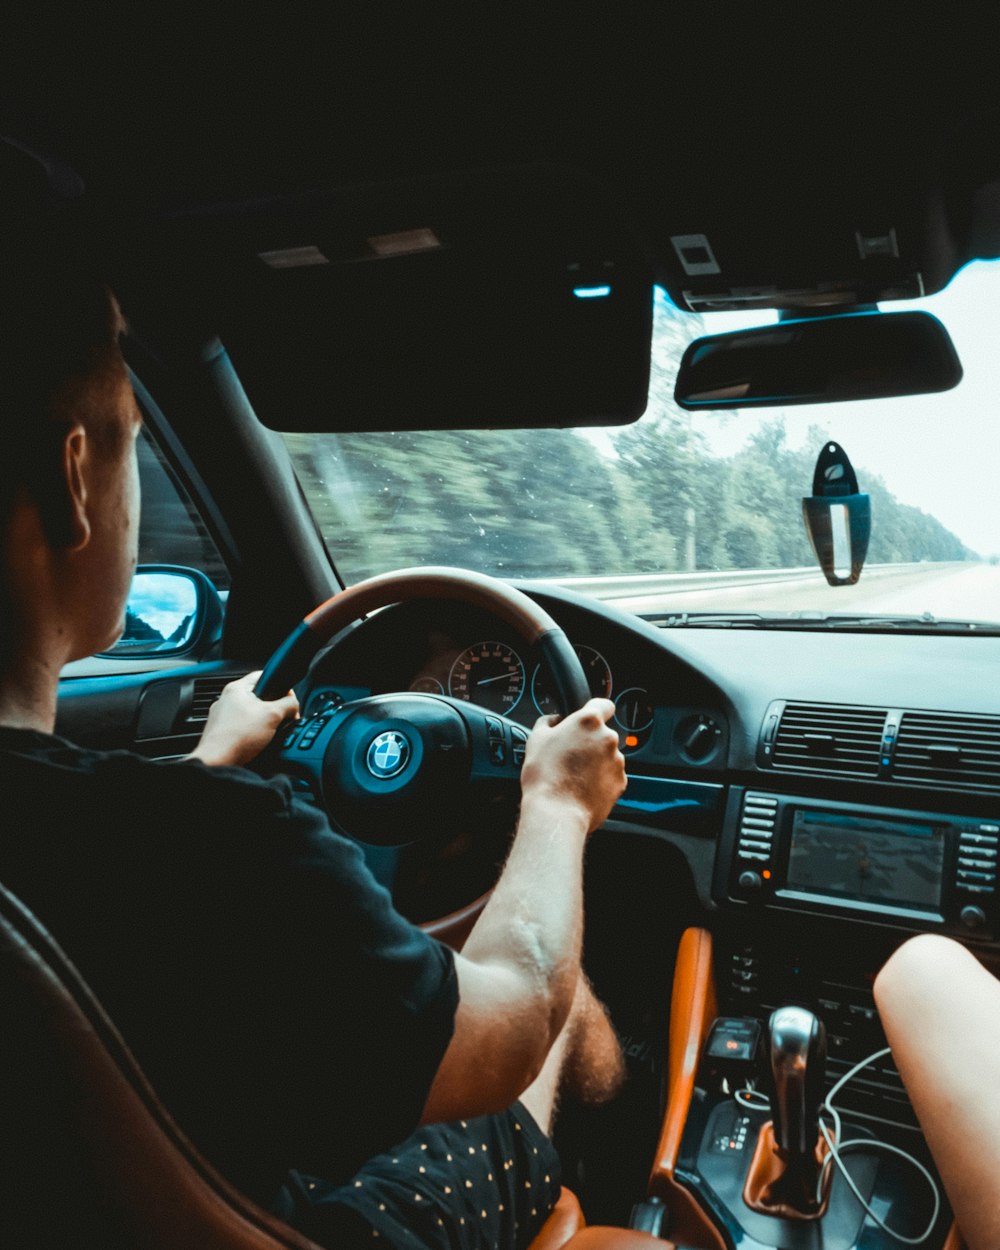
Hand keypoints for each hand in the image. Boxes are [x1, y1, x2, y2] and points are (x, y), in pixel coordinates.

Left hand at [188, 671, 298, 767]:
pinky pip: (243, 729)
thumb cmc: (237, 737)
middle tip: (282, 720)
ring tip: (268, 734)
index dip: (281, 686)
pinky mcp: (222, 733)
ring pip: (251, 715)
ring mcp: (222, 717)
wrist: (218, 763)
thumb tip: (294, 704)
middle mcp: (226, 700)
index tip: (289, 700)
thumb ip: (288, 704)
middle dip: (273, 709)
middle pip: (259, 698)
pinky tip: (257, 743)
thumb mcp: (273, 715)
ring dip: (263, 723)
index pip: (264, 675)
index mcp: (236, 688)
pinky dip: (252, 735)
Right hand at [520, 697, 625, 831]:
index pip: (603, 704)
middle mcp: (608, 738)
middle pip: (603, 733)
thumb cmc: (545, 777)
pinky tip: (582, 787)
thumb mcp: (536, 739)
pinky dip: (601, 779)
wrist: (557, 812)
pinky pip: (611, 775)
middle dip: (590, 742)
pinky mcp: (620, 782)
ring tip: (574, 775)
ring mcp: (617, 761)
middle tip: (570, 755)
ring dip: (595, 761)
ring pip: (607, 755)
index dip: (595, 709)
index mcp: (588, 721)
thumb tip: (554, 720)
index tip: (589, 717)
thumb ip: (548, 722)